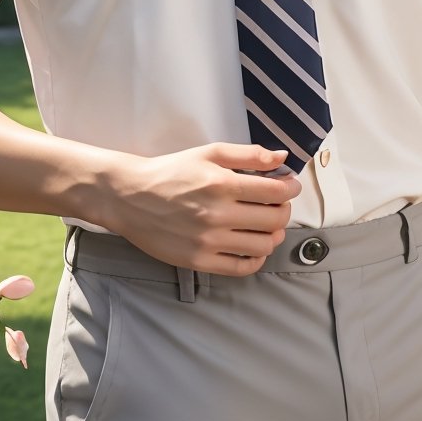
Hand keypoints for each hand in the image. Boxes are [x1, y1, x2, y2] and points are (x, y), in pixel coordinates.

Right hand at [101, 141, 300, 273]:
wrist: (130, 197)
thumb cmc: (170, 172)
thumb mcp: (208, 153)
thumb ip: (248, 154)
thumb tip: (281, 158)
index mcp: (222, 184)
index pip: (275, 191)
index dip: (291, 189)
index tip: (290, 187)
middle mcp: (217, 214)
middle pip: (273, 219)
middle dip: (284, 210)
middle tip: (278, 204)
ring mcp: (208, 241)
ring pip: (262, 245)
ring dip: (273, 235)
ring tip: (267, 226)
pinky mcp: (199, 260)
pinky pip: (241, 267)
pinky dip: (256, 259)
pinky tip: (254, 247)